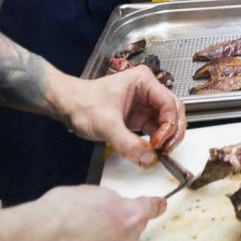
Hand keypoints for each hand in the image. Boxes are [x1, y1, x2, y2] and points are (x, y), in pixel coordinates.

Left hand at [54, 67, 187, 166]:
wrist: (67, 106)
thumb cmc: (83, 103)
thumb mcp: (106, 124)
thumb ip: (128, 143)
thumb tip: (149, 159)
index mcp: (144, 81)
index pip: (169, 103)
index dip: (169, 125)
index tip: (159, 143)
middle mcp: (148, 91)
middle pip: (174, 112)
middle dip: (173, 132)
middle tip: (165, 149)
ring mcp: (145, 105)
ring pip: (167, 123)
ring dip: (166, 139)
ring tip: (158, 152)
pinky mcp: (139, 118)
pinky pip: (156, 131)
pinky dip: (156, 143)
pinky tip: (150, 152)